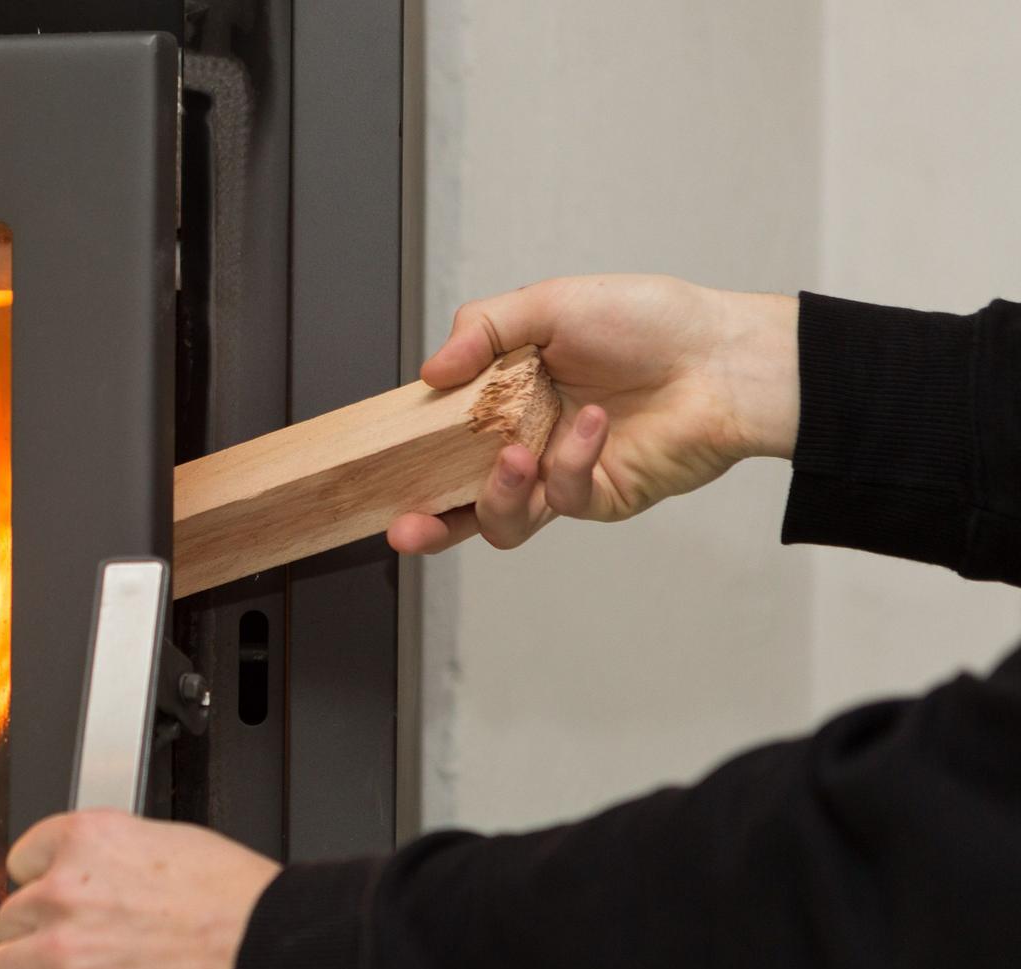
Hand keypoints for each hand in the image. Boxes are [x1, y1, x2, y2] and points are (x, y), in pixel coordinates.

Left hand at [0, 810, 279, 968]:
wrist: (269, 956)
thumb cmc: (244, 906)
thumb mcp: (177, 845)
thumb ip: (121, 860)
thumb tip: (111, 879)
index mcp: (90, 839)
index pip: (23, 861)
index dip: (42, 889)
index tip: (58, 908)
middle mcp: (64, 888)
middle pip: (11, 917)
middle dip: (41, 938)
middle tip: (79, 956)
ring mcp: (59, 947)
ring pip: (1, 967)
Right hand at [387, 275, 799, 553]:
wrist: (725, 358)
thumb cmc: (652, 322)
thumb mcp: (551, 304)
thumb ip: (483, 330)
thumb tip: (430, 371)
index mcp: (507, 398)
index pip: (444, 438)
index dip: (411, 456)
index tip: (381, 463)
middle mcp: (527, 442)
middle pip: (460, 500)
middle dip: (426, 523)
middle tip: (404, 526)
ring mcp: (561, 475)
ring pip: (503, 519)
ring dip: (496, 494)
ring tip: (511, 457)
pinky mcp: (600, 498)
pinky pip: (563, 497)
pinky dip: (570, 460)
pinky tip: (592, 423)